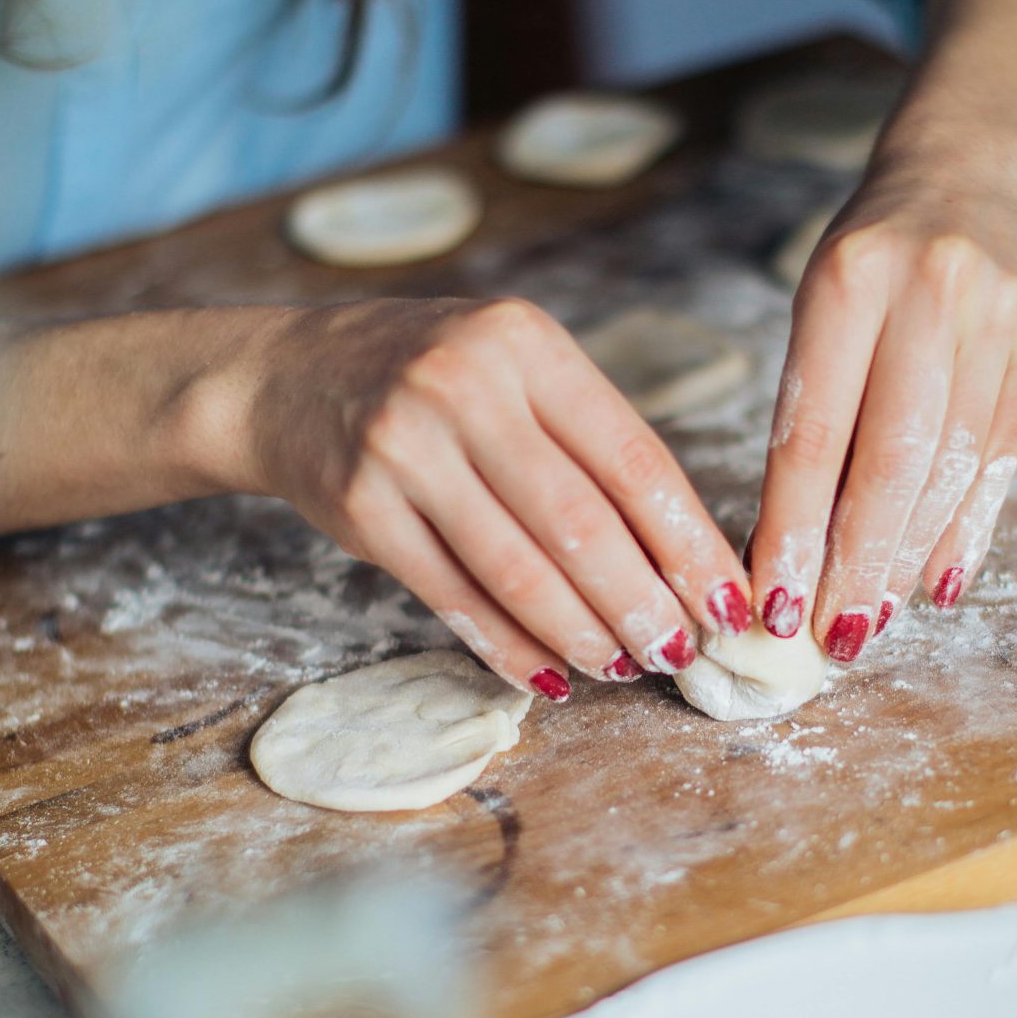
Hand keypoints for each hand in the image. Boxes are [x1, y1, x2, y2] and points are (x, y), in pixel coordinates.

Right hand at [222, 295, 752, 699]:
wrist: (287, 379)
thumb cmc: (431, 382)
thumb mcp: (512, 369)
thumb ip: (585, 441)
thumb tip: (681, 556)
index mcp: (525, 343)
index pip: (631, 458)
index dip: (688, 542)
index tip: (729, 600)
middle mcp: (464, 386)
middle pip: (580, 522)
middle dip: (643, 601)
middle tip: (682, 651)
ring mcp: (405, 447)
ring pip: (518, 568)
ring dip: (582, 633)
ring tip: (624, 666)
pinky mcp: (361, 509)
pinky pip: (454, 596)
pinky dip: (509, 646)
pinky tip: (550, 674)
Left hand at [750, 145, 1016, 657]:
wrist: (978, 171)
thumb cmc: (875, 258)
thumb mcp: (823, 306)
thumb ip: (814, 412)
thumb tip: (788, 551)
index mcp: (850, 278)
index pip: (814, 431)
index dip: (793, 528)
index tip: (773, 602)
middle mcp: (931, 292)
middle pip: (892, 461)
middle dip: (856, 562)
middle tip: (829, 634)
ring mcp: (1001, 316)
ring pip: (951, 469)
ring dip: (908, 558)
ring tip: (871, 618)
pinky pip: (1001, 459)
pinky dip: (967, 530)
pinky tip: (938, 584)